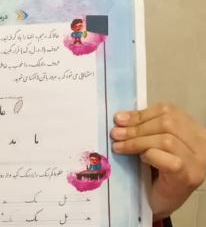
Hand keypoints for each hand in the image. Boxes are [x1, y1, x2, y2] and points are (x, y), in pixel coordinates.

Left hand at [111, 103, 205, 219]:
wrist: (159, 201)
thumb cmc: (156, 171)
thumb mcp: (151, 143)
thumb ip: (144, 128)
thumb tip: (120, 118)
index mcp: (193, 131)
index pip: (168, 112)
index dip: (141, 114)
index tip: (119, 119)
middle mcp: (201, 144)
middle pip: (167, 124)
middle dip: (136, 128)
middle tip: (115, 134)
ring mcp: (198, 162)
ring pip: (167, 140)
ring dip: (137, 142)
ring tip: (119, 147)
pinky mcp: (189, 177)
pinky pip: (170, 160)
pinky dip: (151, 156)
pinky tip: (141, 160)